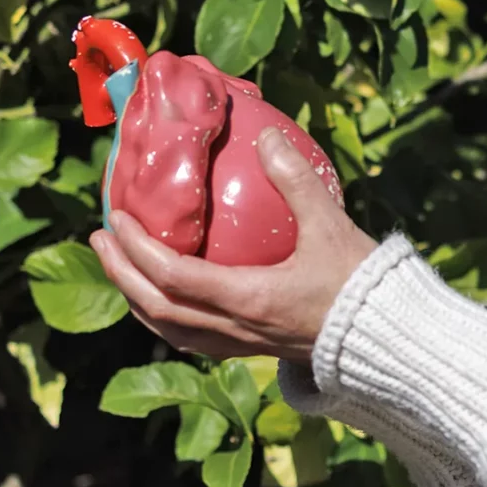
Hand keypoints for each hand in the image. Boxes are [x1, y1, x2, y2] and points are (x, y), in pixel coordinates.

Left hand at [90, 127, 379, 361]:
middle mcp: (235, 329)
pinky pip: (192, 339)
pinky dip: (167, 317)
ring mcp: (241, 345)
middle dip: (120, 273)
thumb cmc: (361, 284)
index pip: (172, 276)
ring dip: (138, 298)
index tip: (114, 218)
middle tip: (100, 238)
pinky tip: (167, 297)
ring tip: (122, 267)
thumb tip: (265, 136)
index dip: (136, 249)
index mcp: (247, 299)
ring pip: (170, 330)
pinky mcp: (252, 350)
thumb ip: (296, 179)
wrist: (387, 340)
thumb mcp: (330, 224)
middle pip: (157, 308)